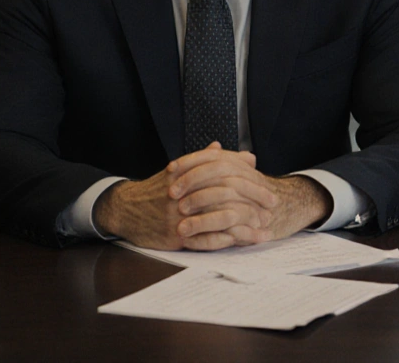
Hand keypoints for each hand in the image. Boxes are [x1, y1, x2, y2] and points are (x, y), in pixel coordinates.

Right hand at [94, 142, 331, 249]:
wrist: (126, 209)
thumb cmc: (160, 189)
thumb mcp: (184, 170)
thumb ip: (215, 162)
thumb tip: (246, 156)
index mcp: (189, 172)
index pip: (228, 173)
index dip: (251, 182)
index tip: (269, 190)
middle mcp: (186, 191)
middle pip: (229, 194)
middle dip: (254, 202)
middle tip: (272, 208)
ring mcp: (180, 214)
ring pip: (221, 217)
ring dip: (246, 224)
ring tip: (264, 229)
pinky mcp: (174, 235)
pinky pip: (206, 239)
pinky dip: (227, 240)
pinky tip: (243, 241)